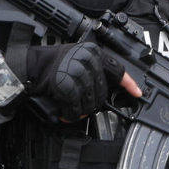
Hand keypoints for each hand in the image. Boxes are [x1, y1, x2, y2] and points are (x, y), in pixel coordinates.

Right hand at [23, 42, 141, 119]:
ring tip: (72, 109)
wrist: (31, 67)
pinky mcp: (69, 87)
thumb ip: (93, 68)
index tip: (137, 93)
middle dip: (93, 103)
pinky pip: (76, 109)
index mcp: (93, 53)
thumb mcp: (77, 57)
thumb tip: (106, 87)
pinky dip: (70, 115)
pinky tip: (65, 113)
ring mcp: (79, 74)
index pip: (117, 70)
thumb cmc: (52, 64)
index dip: (128, 84)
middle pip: (103, 93)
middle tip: (81, 104)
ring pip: (91, 103)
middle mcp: (88, 62)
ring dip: (81, 111)